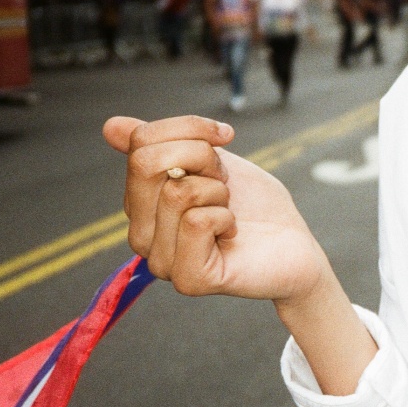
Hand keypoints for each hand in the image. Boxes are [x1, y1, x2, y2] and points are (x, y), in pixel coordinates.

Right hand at [103, 115, 327, 302]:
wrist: (297, 246)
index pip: (141, 143)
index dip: (192, 128)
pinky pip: (197, 223)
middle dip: (204, 157)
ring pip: (177, 193)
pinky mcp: (188, 280)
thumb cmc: (256, 205)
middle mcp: (141, 234)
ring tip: (229, 212)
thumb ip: (165, 143)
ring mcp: (161, 261)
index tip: (225, 137)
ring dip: (219, 192)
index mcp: (141, 203)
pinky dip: (226, 217)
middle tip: (225, 183)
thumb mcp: (212, 161)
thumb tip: (111, 126)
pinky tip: (232, 234)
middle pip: (148, 163)